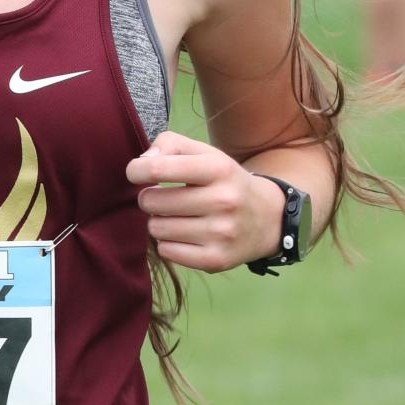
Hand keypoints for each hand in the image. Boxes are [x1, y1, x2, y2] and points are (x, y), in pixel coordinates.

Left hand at [125, 130, 283, 271]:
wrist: (268, 218)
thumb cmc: (225, 182)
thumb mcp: (206, 154)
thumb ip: (170, 144)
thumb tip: (143, 161)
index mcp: (218, 169)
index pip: (158, 168)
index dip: (136, 170)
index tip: (137, 173)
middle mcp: (223, 201)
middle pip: (151, 202)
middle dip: (149, 199)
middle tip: (165, 198)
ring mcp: (221, 233)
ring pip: (156, 229)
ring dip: (159, 222)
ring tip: (177, 217)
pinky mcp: (216, 260)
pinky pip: (166, 252)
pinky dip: (168, 244)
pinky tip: (184, 235)